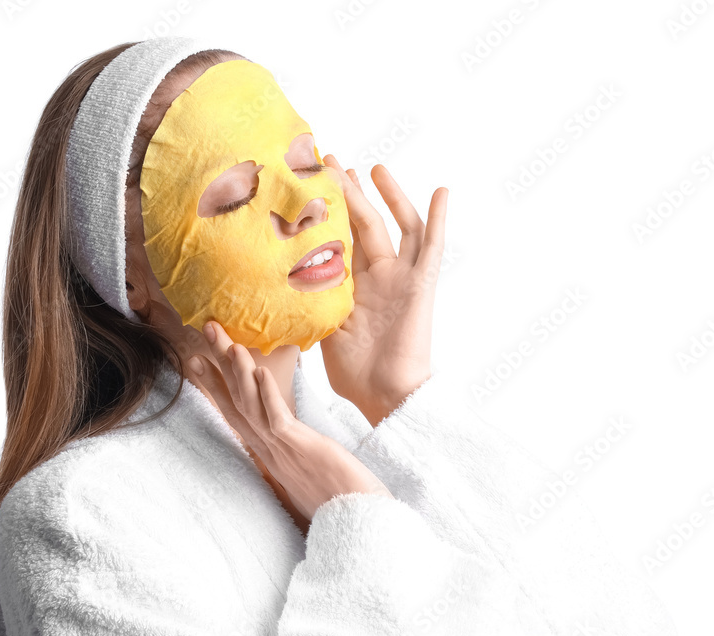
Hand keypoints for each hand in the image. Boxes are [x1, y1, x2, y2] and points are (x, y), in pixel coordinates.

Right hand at [185, 321, 392, 522]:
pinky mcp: (302, 450)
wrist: (356, 520)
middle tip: (204, 338)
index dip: (216, 388)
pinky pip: (279, 419)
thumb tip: (294, 450)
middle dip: (216, 371)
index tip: (200, 363)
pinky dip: (269, 395)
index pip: (237, 416)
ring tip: (229, 345)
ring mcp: (283, 451)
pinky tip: (261, 372)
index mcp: (271, 456)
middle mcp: (271, 452)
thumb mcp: (308, 476)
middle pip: (236, 405)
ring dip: (239, 375)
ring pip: (252, 408)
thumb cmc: (339, 500)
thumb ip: (296, 459)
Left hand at [319, 155, 447, 425]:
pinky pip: (433, 247)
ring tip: (373, 168)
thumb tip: (273, 286)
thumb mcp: (321, 329)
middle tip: (330, 161)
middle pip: (364, 224)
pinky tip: (441, 191)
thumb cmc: (355, 374)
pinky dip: (438, 219)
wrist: (384, 395)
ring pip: (395, 227)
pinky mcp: (422, 286)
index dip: (325, 214)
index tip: (306, 186)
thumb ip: (308, 303)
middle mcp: (378, 278)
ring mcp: (401, 279)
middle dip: (348, 193)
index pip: (338, 240)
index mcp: (352, 288)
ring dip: (386, 196)